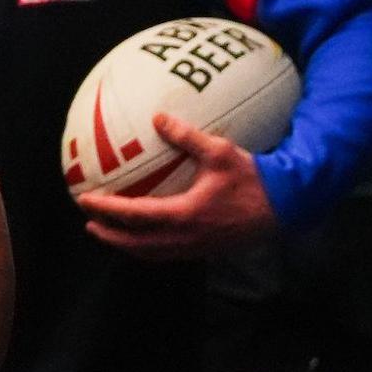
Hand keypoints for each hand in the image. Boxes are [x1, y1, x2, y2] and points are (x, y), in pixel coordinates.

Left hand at [75, 113, 276, 259]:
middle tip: (89, 223)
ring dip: (127, 245)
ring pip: (153, 254)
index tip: (84, 201)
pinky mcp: (207, 250)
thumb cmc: (253, 178)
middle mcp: (188, 238)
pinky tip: (145, 235)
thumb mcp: (219, 151)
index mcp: (185, 215)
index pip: (135, 215)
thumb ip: (186, 135)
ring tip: (109, 233)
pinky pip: (169, 254)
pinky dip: (149, 248)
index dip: (106, 210)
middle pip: (137, 245)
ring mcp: (198, 248)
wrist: (287, 206)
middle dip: (110, 236)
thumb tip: (158, 116)